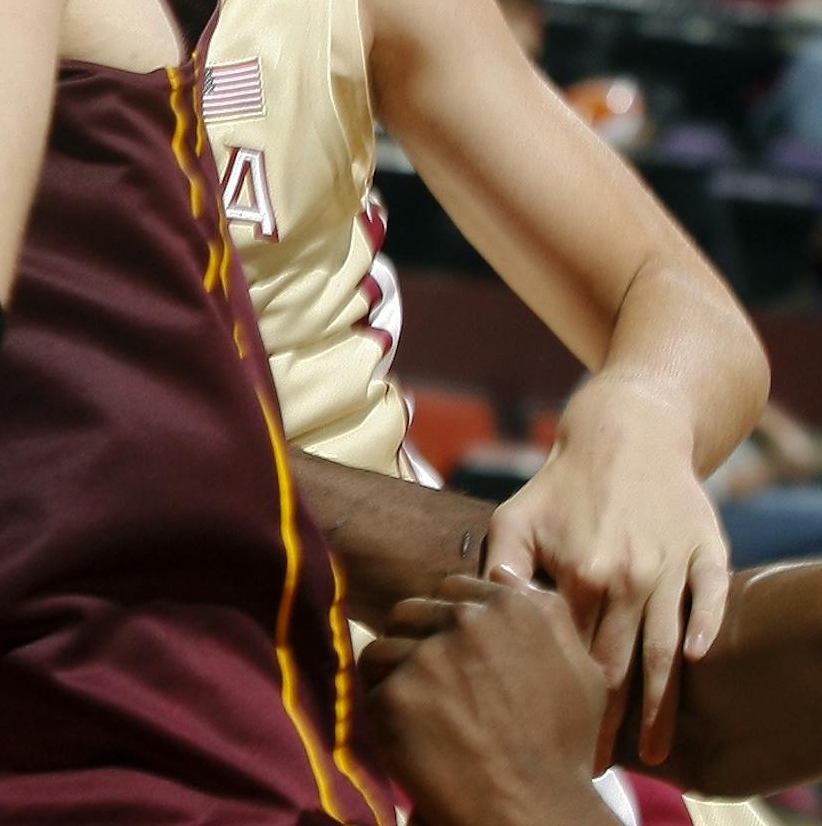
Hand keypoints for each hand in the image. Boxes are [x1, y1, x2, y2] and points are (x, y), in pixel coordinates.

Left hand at [361, 570, 615, 825]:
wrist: (534, 809)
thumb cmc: (561, 747)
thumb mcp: (581, 674)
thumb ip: (546, 615)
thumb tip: (502, 571)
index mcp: (513, 609)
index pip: (454, 590)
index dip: (452, 625)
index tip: (462, 662)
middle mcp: (468, 622)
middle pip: (413, 611)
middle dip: (419, 643)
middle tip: (438, 690)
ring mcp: (428, 656)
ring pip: (385, 644)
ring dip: (396, 673)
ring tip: (423, 713)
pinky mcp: (395, 693)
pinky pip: (370, 684)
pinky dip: (383, 706)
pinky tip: (410, 732)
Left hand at [485, 374, 728, 764]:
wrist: (624, 432)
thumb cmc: (560, 483)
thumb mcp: (514, 519)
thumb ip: (498, 570)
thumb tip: (483, 619)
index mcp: (579, 575)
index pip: (572, 656)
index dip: (567, 702)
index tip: (558, 742)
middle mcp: (628, 576)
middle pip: (621, 665)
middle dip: (610, 722)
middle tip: (598, 764)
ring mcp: (671, 566)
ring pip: (668, 649)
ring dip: (662, 704)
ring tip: (653, 750)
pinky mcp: (706, 551)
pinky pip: (712, 600)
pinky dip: (708, 631)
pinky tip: (698, 665)